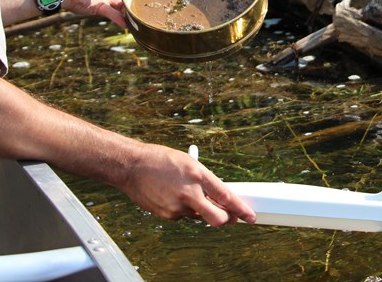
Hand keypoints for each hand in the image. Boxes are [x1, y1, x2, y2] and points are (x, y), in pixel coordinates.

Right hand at [118, 143, 255, 226]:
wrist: (131, 166)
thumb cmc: (159, 160)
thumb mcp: (186, 163)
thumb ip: (203, 180)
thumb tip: (218, 197)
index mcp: (196, 173)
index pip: (225, 196)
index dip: (241, 208)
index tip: (250, 216)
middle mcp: (189, 192)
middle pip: (217, 218)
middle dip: (227, 219)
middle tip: (230, 217)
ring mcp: (177, 206)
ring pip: (199, 216)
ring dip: (200, 209)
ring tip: (183, 191)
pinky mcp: (167, 215)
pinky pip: (183, 216)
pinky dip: (183, 209)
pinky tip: (170, 194)